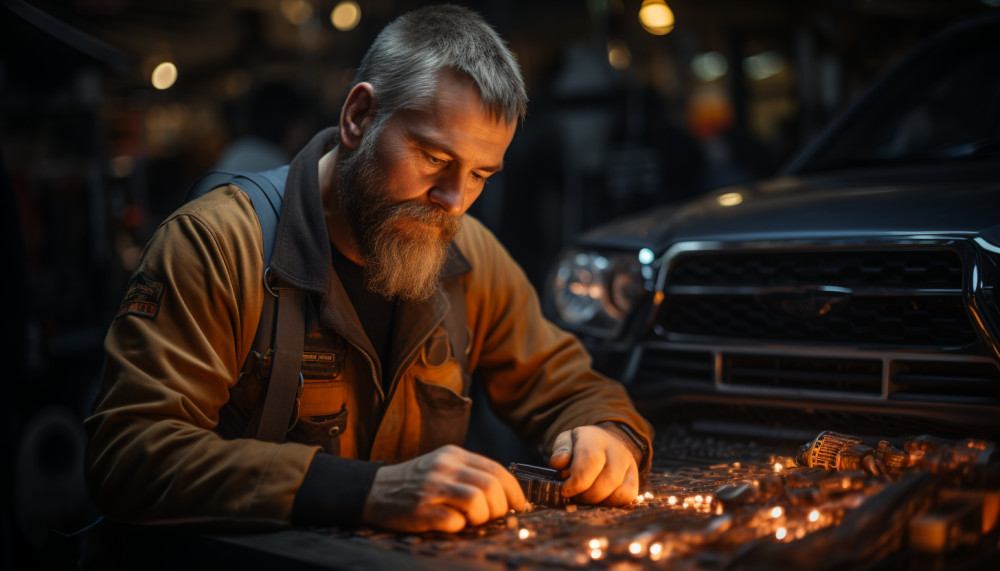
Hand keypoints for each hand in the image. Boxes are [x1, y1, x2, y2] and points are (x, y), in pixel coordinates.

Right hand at [361, 444, 526, 532]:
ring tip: (473, 521)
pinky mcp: (420, 510)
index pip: (496, 470)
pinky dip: (459, 527)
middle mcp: (444, 468)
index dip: (514, 491)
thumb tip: (506, 495)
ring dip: (482, 518)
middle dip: (500, 507)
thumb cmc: (415, 481)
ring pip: (476, 501)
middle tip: (493, 517)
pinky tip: (452, 525)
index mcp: (454, 455)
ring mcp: (431, 488)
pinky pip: (453, 521)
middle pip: (490, 486)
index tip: (518, 505)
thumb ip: (470, 473)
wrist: (374, 489)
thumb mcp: (443, 466)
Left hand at [548, 425, 638, 505]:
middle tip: (574, 494)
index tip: (565, 490)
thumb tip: (558, 463)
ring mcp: (629, 464)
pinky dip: (609, 503)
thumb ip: (561, 451)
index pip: (591, 460)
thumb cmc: (580, 446)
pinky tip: (597, 499)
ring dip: (597, 501)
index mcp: (596, 438)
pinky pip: (626, 498)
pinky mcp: (635, 479)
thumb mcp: (566, 441)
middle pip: (607, 480)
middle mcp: (617, 449)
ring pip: (618, 492)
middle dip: (586, 494)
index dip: (577, 480)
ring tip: (584, 495)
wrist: (606, 442)